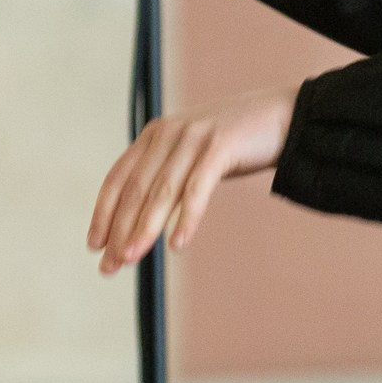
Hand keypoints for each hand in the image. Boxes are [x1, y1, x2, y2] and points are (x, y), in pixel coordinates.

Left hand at [87, 87, 298, 272]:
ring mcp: (195, 137)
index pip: (118, 178)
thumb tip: (141, 219)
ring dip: (144, 228)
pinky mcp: (221, 146)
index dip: (103, 213)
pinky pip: (197, 188)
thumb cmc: (238, 143)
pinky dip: (186, 217)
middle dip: (120, 230)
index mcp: (155, 134)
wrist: (286, 117)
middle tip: (111, 266)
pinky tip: (177, 244)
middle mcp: (169, 133)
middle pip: (136, 189)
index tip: (94, 246)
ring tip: (132, 258)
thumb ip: (168, 175)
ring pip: (162, 191)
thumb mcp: (194, 155)